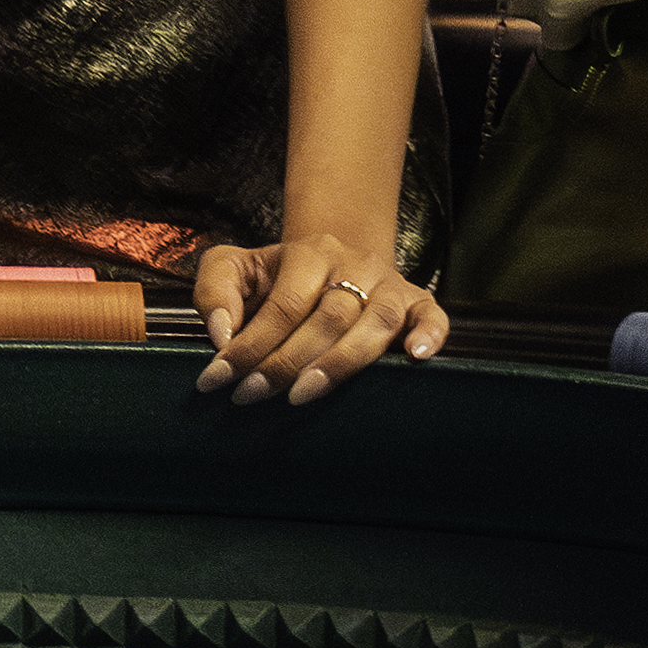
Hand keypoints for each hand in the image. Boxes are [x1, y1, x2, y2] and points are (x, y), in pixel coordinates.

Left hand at [195, 236, 443, 403]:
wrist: (332, 259)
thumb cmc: (277, 278)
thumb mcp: (236, 268)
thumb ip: (215, 291)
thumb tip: (221, 334)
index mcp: (310, 253)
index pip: (283, 304)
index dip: (250, 344)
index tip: (218, 379)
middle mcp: (354, 265)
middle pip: (327, 318)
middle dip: (285, 362)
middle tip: (251, 395)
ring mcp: (389, 284)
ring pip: (376, 323)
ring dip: (340, 363)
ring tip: (302, 394)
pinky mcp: (417, 301)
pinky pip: (433, 316)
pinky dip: (429, 335)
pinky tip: (414, 358)